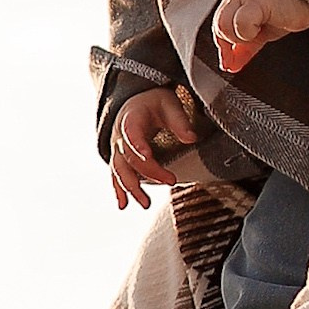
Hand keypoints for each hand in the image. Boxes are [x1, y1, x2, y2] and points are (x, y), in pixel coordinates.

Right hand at [111, 85, 196, 210]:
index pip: (132, 133)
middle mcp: (120, 136)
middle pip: (130, 157)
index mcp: (131, 118)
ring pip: (120, 170)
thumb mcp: (169, 104)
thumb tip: (192, 138)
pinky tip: (123, 205)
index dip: (138, 145)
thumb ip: (179, 121)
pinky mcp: (119, 160)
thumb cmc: (155, 103)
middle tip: (172, 181)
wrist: (136, 103)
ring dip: (131, 188)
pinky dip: (119, 191)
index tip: (148, 156)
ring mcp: (117, 149)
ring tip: (145, 204)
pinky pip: (116, 176)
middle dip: (149, 171)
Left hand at [211, 0, 308, 74]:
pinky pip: (241, 22)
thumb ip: (244, 47)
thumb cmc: (289, 9)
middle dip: (234, 42)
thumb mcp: (261, 31)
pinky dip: (250, 31)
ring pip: (224, 25)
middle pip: (218, 26)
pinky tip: (264, 25)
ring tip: (259, 30)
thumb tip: (230, 64)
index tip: (228, 63)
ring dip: (242, 36)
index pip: (218, 26)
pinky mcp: (255, 0)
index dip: (223, 48)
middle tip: (253, 38)